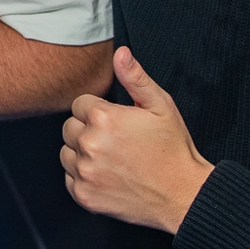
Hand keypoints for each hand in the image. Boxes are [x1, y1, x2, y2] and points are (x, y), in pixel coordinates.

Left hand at [61, 48, 213, 232]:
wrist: (183, 195)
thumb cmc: (174, 149)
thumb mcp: (161, 106)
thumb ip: (135, 78)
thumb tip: (120, 53)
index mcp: (104, 118)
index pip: (80, 104)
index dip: (99, 111)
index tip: (116, 122)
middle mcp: (89, 144)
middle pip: (70, 127)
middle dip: (88, 130)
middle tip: (116, 141)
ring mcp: (85, 172)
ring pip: (66, 153)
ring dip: (82, 153)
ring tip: (112, 158)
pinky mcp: (84, 195)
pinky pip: (69, 178)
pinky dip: (83, 177)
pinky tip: (107, 175)